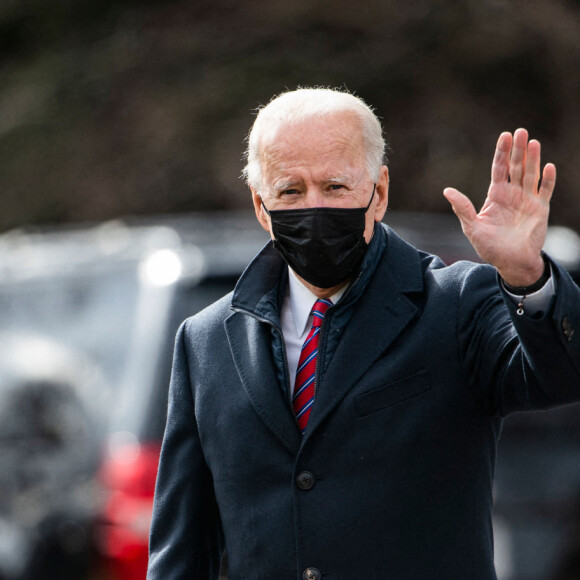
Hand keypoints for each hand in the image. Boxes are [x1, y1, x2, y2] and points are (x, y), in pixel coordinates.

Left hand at [443, 128, 555, 286]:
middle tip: (520, 131)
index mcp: (496, 196)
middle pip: (516, 167)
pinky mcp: (540, 209)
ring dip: (533, 159)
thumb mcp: (472, 227)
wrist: (511, 263)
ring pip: (531, 174)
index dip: (501, 153)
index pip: (499, 169)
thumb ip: (462, 208)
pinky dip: (548, 179)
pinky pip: (545, 191)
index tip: (504, 136)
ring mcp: (527, 200)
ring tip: (533, 142)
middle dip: (518, 149)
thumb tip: (447, 191)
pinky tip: (548, 166)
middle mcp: (512, 194)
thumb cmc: (490, 247)